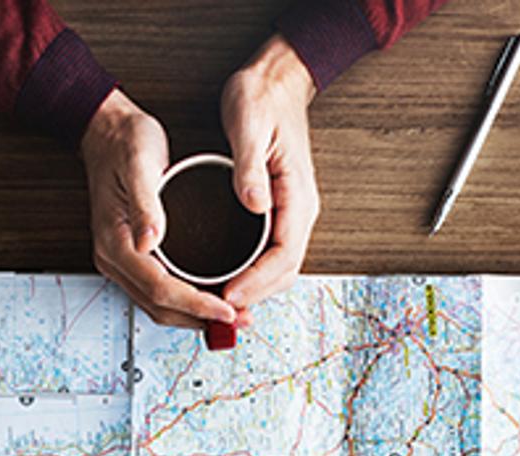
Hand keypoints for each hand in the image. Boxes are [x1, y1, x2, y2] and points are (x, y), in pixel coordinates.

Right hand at [81, 89, 238, 330]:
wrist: (107, 132)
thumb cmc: (125, 143)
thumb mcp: (139, 165)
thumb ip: (145, 205)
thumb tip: (149, 242)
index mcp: (115, 242)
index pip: (160, 288)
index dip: (196, 304)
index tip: (227, 310)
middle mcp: (115, 258)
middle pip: (159, 306)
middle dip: (200, 318)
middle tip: (239, 320)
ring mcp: (121, 260)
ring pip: (159, 304)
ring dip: (194, 315)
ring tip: (232, 316)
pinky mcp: (132, 256)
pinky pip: (158, 291)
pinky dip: (186, 301)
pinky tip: (210, 297)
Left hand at [218, 35, 320, 310]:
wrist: (277, 80)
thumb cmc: (262, 97)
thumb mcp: (249, 124)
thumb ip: (250, 167)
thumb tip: (254, 205)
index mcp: (298, 195)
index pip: (284, 255)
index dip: (257, 282)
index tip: (229, 296)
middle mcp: (300, 209)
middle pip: (285, 272)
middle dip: (254, 296)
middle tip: (219, 312)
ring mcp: (291, 212)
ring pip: (279, 268)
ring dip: (254, 290)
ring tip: (220, 305)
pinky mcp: (279, 210)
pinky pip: (270, 254)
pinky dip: (252, 274)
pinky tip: (228, 279)